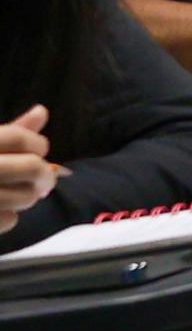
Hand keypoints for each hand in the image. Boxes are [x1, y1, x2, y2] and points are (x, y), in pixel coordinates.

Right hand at [0, 108, 58, 232]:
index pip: (17, 137)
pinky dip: (9, 216)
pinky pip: (9, 219)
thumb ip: (10, 131)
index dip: (38, 143)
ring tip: (16, 193)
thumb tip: (41, 111)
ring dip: (28, 196)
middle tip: (43, 179)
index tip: (40, 150)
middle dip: (44, 174)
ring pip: (25, 196)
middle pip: (31, 167)